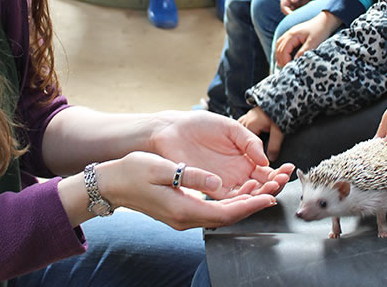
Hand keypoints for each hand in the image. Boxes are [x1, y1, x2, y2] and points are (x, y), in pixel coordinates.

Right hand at [98, 151, 278, 229]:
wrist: (112, 184)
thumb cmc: (133, 172)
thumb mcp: (162, 168)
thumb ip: (191, 176)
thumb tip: (218, 183)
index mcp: (183, 209)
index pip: (225, 213)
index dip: (250, 206)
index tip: (269, 197)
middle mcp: (185, 218)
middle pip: (228, 216)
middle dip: (253, 204)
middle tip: (274, 190)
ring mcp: (183, 217)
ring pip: (221, 214)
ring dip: (243, 203)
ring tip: (262, 188)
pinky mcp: (181, 211)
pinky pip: (212, 210)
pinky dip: (229, 202)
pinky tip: (238, 190)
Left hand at [149, 110, 293, 198]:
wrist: (172, 130)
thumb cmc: (200, 125)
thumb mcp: (231, 127)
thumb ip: (249, 142)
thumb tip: (265, 159)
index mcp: (244, 158)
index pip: (266, 171)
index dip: (278, 172)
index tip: (288, 170)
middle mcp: (236, 172)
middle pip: (260, 185)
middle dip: (274, 184)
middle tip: (281, 180)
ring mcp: (224, 180)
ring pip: (247, 194)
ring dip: (261, 192)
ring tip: (271, 186)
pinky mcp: (209, 187)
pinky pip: (228, 197)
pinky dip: (241, 198)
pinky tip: (251, 191)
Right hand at [273, 10, 341, 67]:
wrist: (325, 20)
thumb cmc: (320, 30)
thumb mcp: (313, 42)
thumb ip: (304, 51)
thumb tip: (295, 60)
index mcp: (293, 35)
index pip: (284, 50)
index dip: (285, 60)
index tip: (289, 67)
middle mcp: (289, 33)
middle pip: (279, 48)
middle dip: (281, 59)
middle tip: (285, 69)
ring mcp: (290, 32)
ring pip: (279, 44)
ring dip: (279, 54)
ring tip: (282, 64)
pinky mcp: (293, 33)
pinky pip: (283, 42)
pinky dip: (282, 49)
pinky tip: (285, 55)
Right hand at [280, 0, 320, 14]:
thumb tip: (293, 1)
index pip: (284, 8)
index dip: (288, 13)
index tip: (294, 17)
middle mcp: (292, 0)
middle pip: (290, 12)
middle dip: (295, 17)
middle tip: (302, 19)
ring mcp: (299, 2)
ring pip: (298, 12)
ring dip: (301, 15)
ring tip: (308, 17)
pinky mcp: (306, 2)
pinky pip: (305, 10)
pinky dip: (307, 12)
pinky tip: (311, 13)